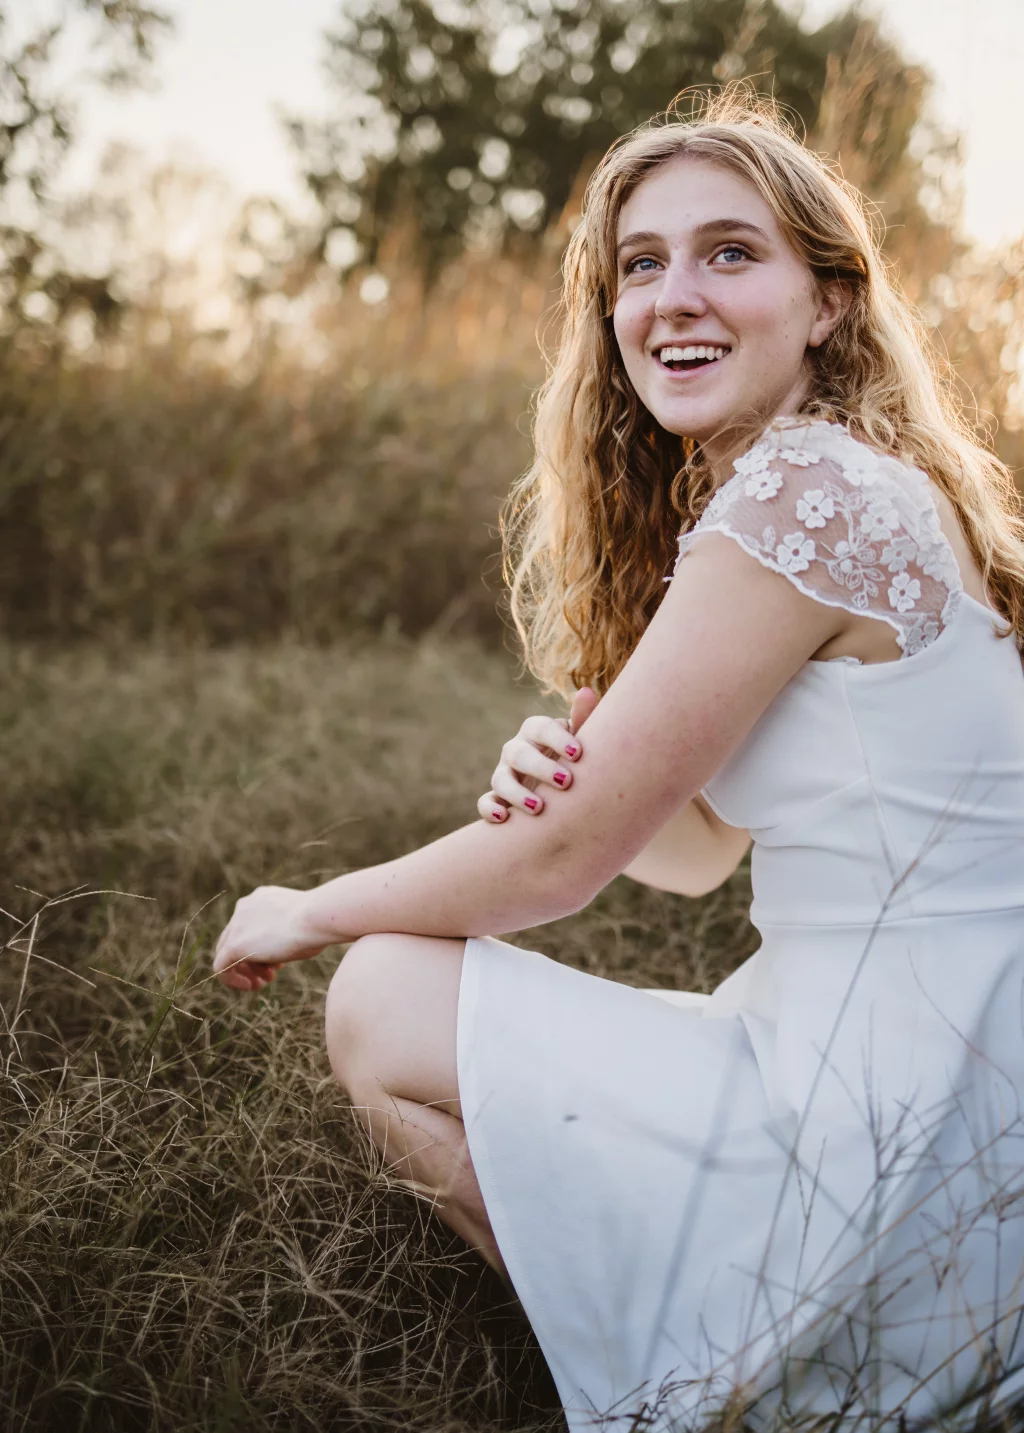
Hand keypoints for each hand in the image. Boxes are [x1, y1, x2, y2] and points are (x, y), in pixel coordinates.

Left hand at [212, 885, 327, 991]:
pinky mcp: (234, 945)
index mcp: (261, 899)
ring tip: (261, 983)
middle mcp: (244, 907)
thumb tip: (286, 948)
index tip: (278, 962)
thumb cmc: (319, 922)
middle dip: (251, 961)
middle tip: (269, 975)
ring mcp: (237, 925)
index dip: (261, 948)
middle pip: (235, 939)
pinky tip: (251, 986)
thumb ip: (285, 932)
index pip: (250, 926)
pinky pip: (221, 966)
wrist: (316, 917)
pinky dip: (232, 980)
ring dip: (244, 971)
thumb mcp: (300, 923)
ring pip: (226, 953)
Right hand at [478, 686, 598, 821]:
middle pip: (519, 753)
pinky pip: (486, 802)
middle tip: (566, 782)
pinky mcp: (498, 799)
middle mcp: (516, 749)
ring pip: (501, 779)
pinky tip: (504, 819)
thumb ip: (584, 720)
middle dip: (541, 767)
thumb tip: (586, 692)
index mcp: (536, 731)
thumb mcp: (581, 740)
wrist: (563, 787)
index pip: (541, 727)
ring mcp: (504, 774)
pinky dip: (490, 809)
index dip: (557, 739)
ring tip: (538, 808)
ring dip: (517, 793)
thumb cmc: (574, 758)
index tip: (578, 754)